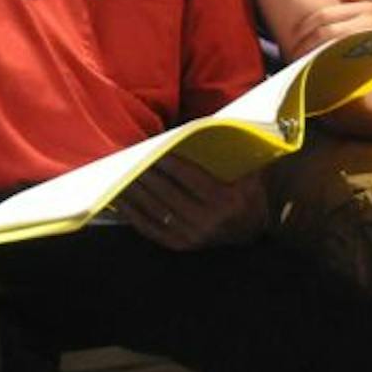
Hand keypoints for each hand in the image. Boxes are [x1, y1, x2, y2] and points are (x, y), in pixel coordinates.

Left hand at [118, 154, 270, 250]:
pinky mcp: (180, 245)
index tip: (150, 148)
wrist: (253, 230)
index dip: (169, 163)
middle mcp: (208, 221)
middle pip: (168, 194)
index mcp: (226, 201)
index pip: (190, 178)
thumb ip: (238, 154)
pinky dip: (132, 214)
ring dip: (134, 192)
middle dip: (145, 174)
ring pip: (156, 210)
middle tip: (127, 157)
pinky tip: (119, 200)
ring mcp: (193, 236)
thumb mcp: (252, 174)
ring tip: (118, 174)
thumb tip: (214, 125)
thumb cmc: (248, 193)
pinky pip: (150, 229)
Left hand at [282, 0, 371, 58]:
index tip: (294, 37)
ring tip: (300, 63)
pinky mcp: (371, 59)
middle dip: (304, 42)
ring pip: (331, 46)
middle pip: (325, 31)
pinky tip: (316, 71)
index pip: (325, 16)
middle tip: (293, 53)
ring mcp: (371, 41)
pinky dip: (326, 66)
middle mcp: (368, 22)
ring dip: (312, 54)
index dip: (305, 27)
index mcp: (366, 10)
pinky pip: (342, 63)